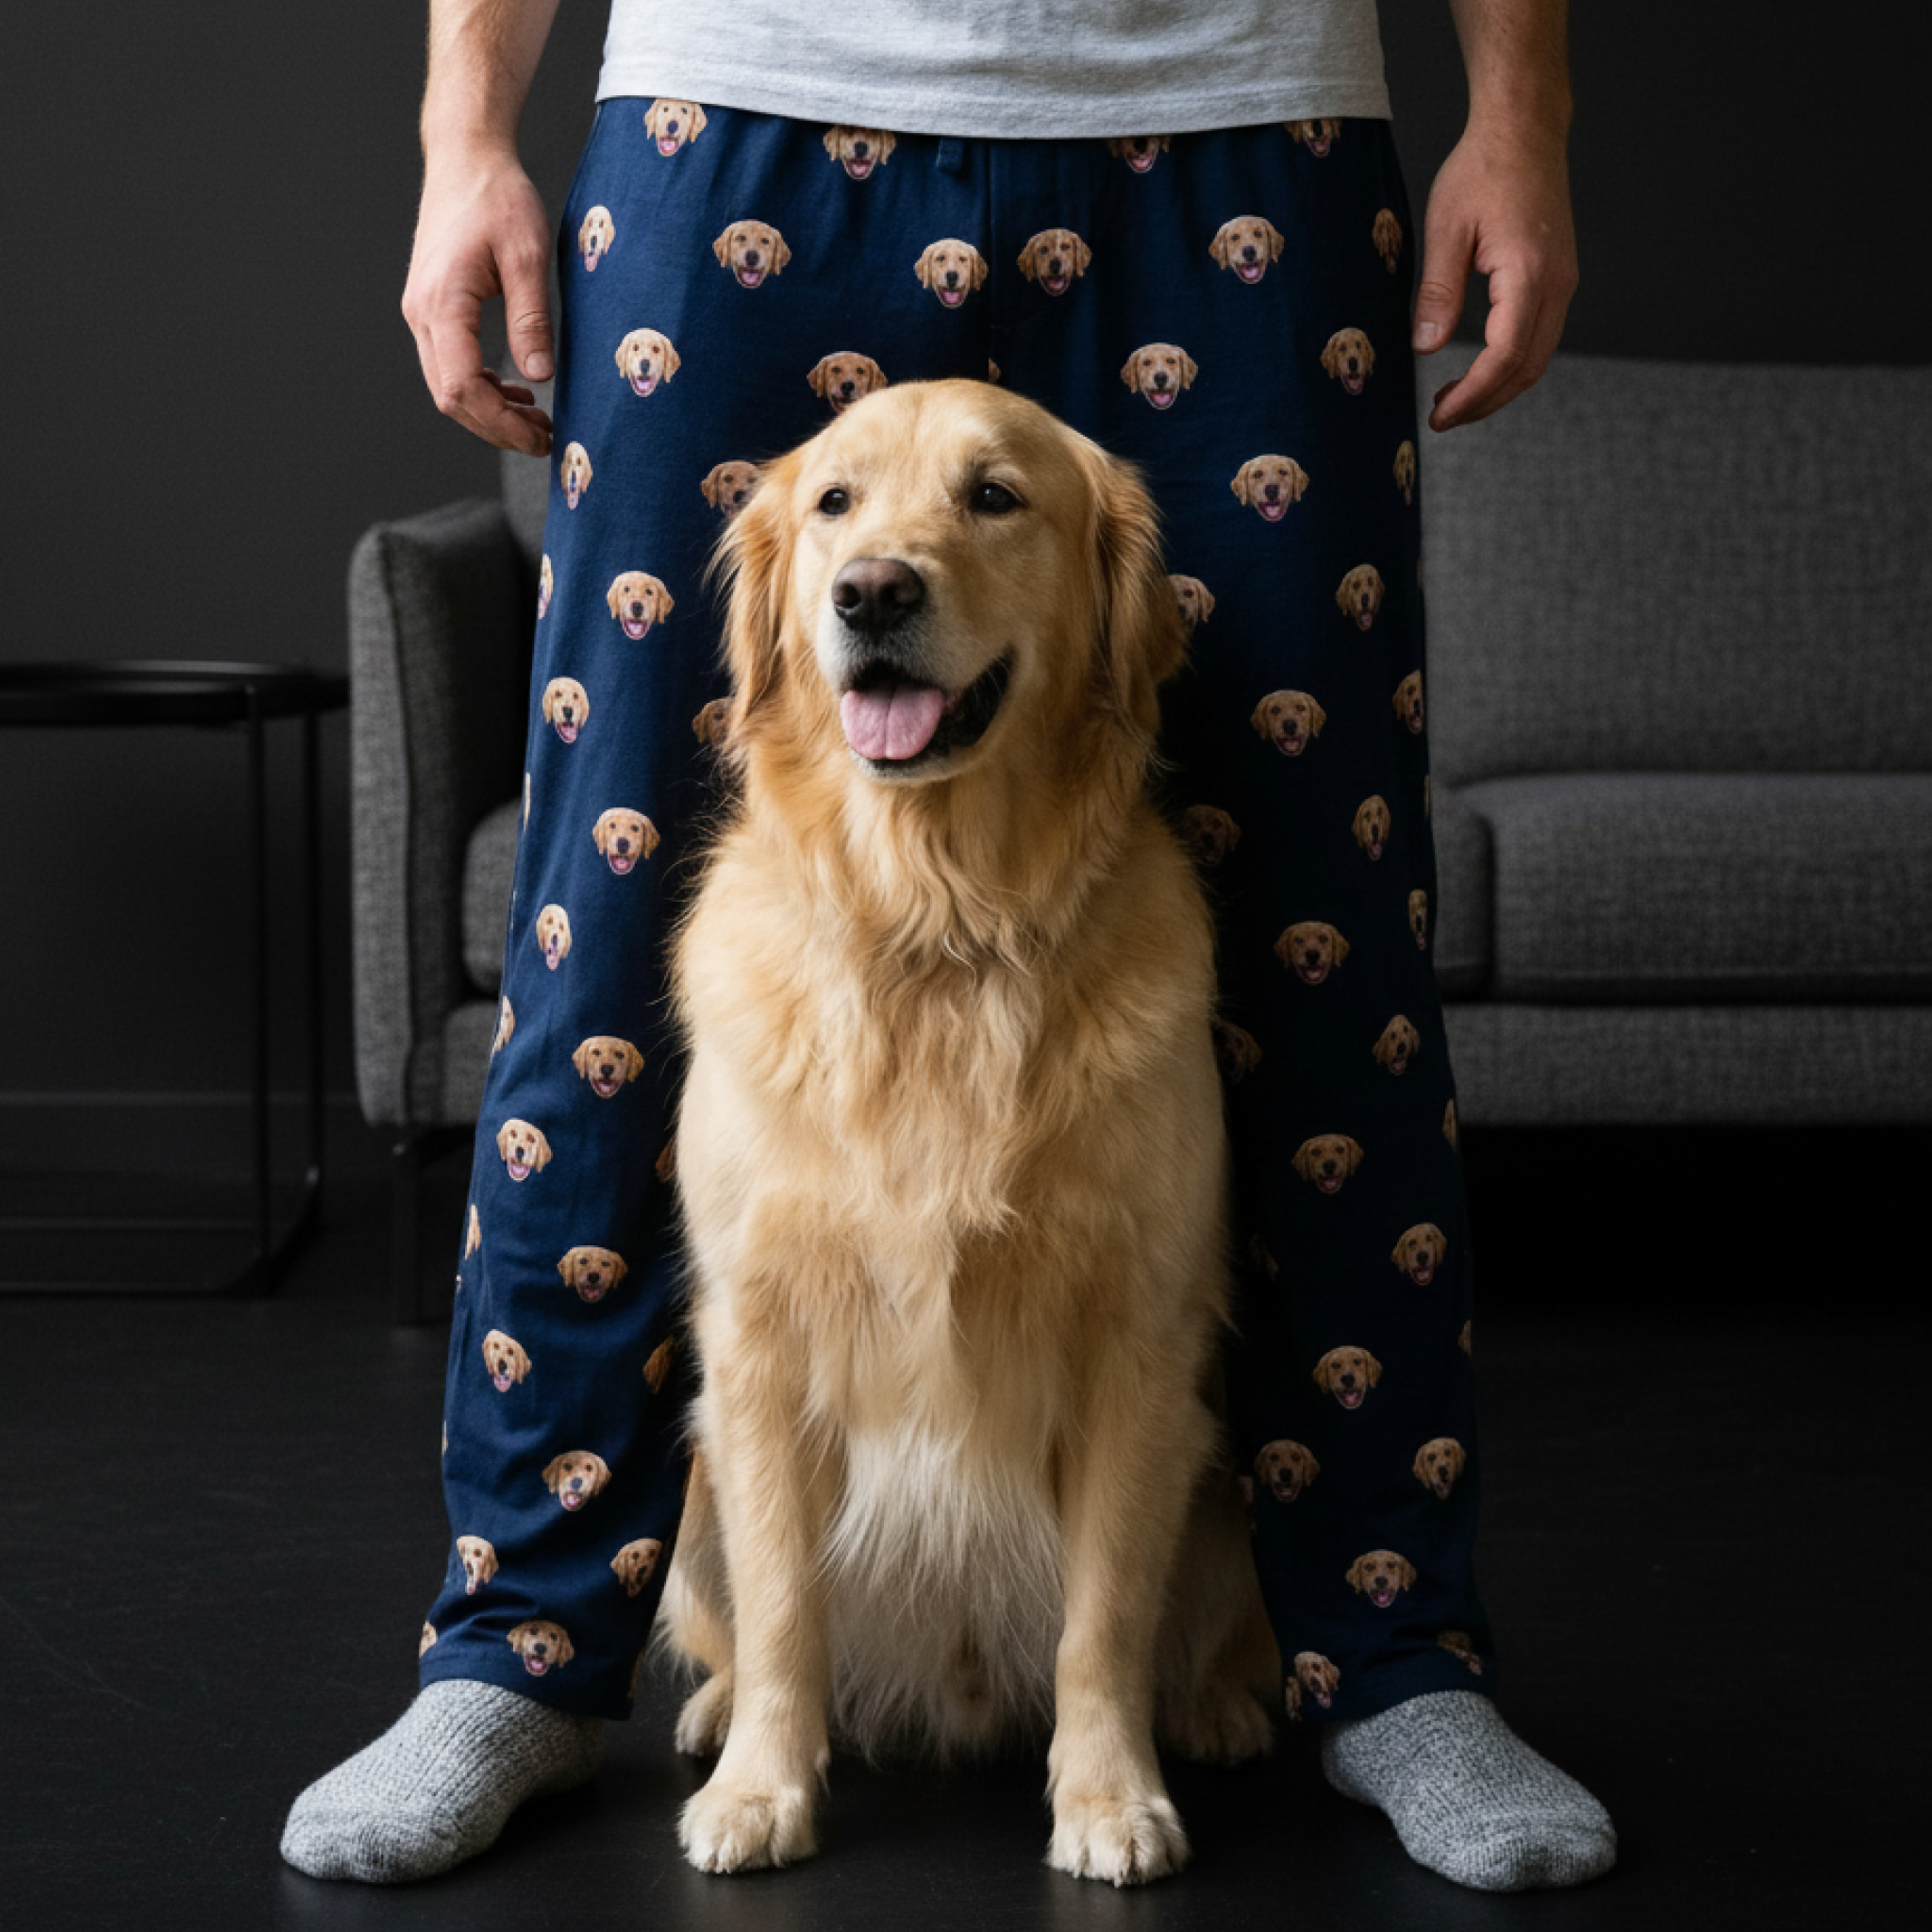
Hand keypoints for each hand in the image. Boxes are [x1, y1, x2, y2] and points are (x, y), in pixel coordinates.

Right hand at [401, 142, 556, 455]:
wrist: (467, 158)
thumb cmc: (498, 197)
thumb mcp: (527, 255)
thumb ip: (531, 318)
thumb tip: (539, 376)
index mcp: (442, 303)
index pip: (460, 387)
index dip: (500, 424)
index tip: (541, 438)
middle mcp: (421, 313)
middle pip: (450, 396)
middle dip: (497, 427)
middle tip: (547, 439)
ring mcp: (422, 312)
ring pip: (448, 385)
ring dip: (491, 410)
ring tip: (538, 421)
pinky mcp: (432, 308)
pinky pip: (451, 364)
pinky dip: (483, 387)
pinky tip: (518, 391)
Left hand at [1411, 119, 1578, 431]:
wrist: (1523, 129)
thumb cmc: (1483, 168)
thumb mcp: (1447, 228)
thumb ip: (1438, 292)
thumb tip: (1426, 347)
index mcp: (1529, 273)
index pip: (1504, 357)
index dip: (1472, 395)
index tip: (1440, 415)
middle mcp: (1556, 283)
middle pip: (1527, 369)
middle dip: (1485, 403)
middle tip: (1443, 417)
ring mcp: (1562, 281)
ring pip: (1537, 357)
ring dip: (1498, 387)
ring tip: (1455, 399)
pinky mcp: (1557, 277)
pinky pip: (1540, 335)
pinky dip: (1510, 363)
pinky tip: (1478, 368)